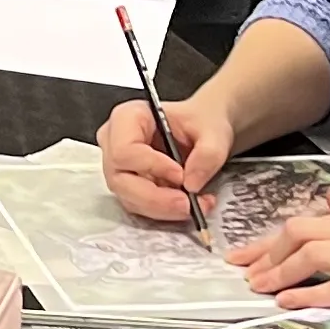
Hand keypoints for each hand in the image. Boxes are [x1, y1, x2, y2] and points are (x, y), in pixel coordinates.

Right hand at [96, 92, 236, 225]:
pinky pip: (139, 206)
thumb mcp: (214, 131)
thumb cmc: (200, 122)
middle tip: (188, 204)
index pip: (125, 150)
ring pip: (129, 198)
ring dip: (163, 208)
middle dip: (156, 198)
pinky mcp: (129, 186)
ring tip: (195, 204)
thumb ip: (208, 155)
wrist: (203, 131)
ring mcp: (119, 167)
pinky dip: (164, 211)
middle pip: (121, 180)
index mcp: (127, 117)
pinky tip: (186, 205)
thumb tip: (192, 183)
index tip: (181, 175)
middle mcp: (115, 143)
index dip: (151, 167)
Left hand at [235, 192, 329, 317]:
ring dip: (280, 273)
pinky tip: (289, 302)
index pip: (301, 224)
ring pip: (313, 255)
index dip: (266, 242)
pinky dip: (309, 294)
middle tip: (243, 273)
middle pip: (299, 233)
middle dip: (265, 254)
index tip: (240, 256)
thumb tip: (329, 196)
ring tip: (259, 288)